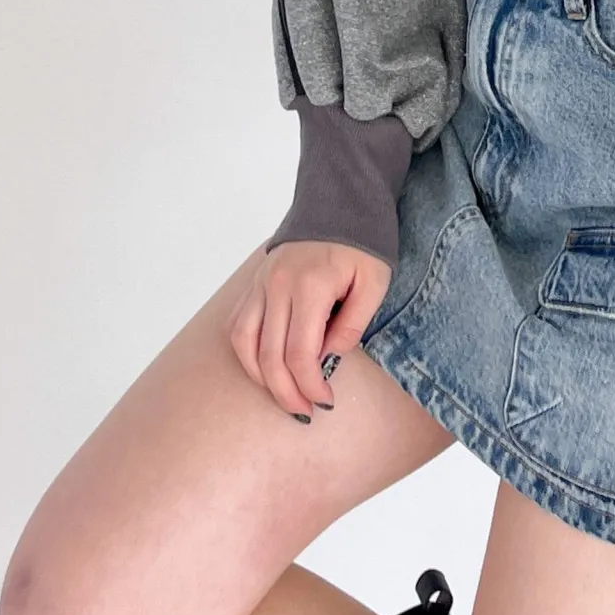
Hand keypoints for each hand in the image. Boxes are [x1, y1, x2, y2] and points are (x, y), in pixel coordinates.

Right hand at [227, 240, 391, 419]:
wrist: (340, 203)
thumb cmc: (362, 244)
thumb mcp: (374, 282)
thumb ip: (353, 323)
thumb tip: (329, 357)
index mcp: (310, 286)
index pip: (300, 354)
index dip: (311, 386)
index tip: (326, 402)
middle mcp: (277, 286)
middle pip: (269, 356)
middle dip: (286, 393)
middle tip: (304, 412)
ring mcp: (261, 283)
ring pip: (245, 343)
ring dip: (261, 378)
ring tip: (283, 396)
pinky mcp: (254, 283)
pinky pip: (239, 326)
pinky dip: (247, 353)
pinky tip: (265, 369)